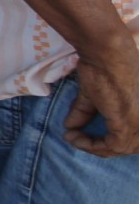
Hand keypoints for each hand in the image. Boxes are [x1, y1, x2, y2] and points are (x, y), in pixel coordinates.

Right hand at [67, 40, 138, 155]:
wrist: (106, 54)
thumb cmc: (103, 67)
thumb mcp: (94, 95)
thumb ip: (84, 112)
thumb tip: (69, 126)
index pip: (133, 137)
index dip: (107, 141)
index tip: (81, 134)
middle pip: (129, 146)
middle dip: (101, 147)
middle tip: (78, 139)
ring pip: (120, 149)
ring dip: (93, 147)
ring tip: (74, 137)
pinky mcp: (128, 124)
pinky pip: (110, 146)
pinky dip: (89, 144)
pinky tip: (73, 136)